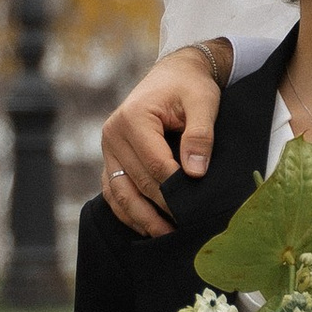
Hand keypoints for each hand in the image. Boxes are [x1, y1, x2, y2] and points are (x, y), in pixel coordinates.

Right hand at [99, 41, 229, 234]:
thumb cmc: (190, 87)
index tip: (197, 209)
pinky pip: (114, 192)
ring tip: (167, 236)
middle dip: (162, 208)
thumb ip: (201, 135)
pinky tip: (148, 227)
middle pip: (138, 182)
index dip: (176, 189)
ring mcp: (108, 149)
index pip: (155, 165)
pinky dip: (128, 212)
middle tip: (188, 229)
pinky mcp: (111, 159)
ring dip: (141, 218)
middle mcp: (113, 135)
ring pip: (120, 193)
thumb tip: (195, 173)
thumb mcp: (203, 102)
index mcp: (132, 118)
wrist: (174, 74)